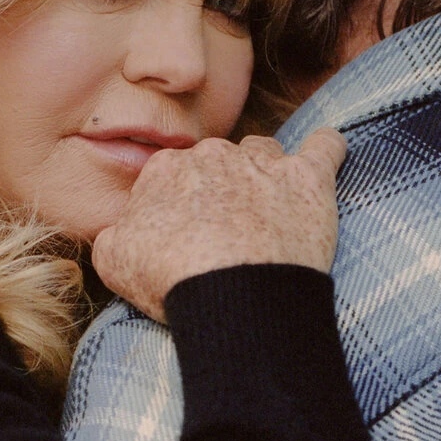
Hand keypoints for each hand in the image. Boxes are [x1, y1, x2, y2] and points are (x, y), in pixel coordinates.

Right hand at [92, 127, 346, 321]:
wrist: (231, 293)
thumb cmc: (170, 279)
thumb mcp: (113, 261)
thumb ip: (114, 234)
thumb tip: (122, 229)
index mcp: (166, 170)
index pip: (171, 178)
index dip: (176, 208)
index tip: (184, 237)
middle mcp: (214, 155)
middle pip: (217, 164)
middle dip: (219, 191)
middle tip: (224, 236)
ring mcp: (265, 163)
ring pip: (264, 152)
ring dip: (264, 172)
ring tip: (268, 208)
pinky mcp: (309, 179)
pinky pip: (325, 146)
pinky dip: (326, 148)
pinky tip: (326, 152)